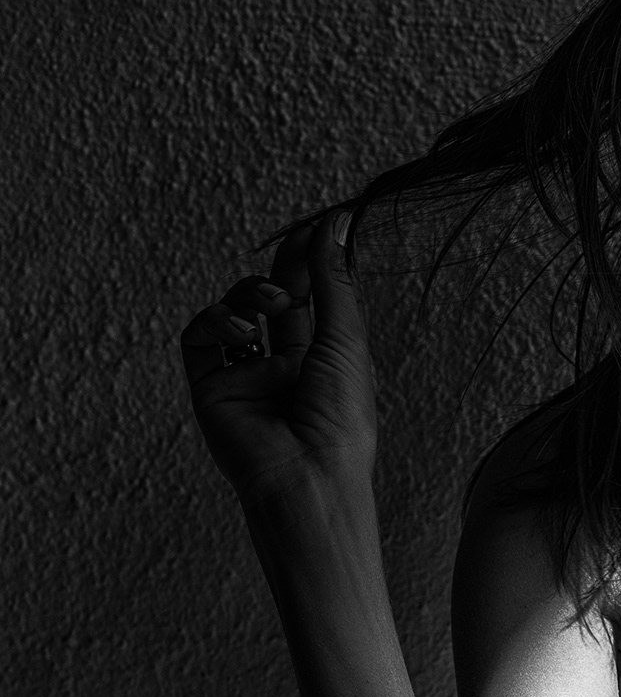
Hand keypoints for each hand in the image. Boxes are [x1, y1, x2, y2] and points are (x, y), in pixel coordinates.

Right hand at [180, 210, 377, 514]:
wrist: (306, 474)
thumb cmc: (339, 418)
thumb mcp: (344, 339)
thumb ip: (333, 280)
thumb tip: (337, 222)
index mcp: (321, 360)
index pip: (308, 299)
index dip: (307, 263)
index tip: (313, 229)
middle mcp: (281, 367)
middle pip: (269, 301)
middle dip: (281, 271)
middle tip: (295, 244)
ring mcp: (243, 377)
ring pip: (231, 312)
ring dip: (249, 294)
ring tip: (273, 303)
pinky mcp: (211, 388)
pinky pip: (200, 337)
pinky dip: (216, 320)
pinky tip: (241, 330)